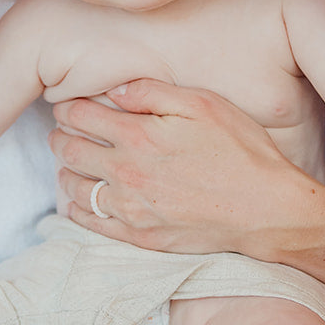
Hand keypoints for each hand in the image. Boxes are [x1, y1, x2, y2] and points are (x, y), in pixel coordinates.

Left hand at [48, 78, 324, 257]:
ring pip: (76, 188)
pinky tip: (78, 200)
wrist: (265, 208)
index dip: (67, 108)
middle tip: (59, 131)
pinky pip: (93, 223)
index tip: (65, 106)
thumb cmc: (240, 150)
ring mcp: (131, 209)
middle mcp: (126, 173)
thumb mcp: (202, 104)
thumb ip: (152, 92)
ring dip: (65, 171)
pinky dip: (78, 208)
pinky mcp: (141, 236)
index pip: (81, 117)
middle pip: (72, 151)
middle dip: (60, 137)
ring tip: (68, 162)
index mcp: (138, 136)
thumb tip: (114, 89)